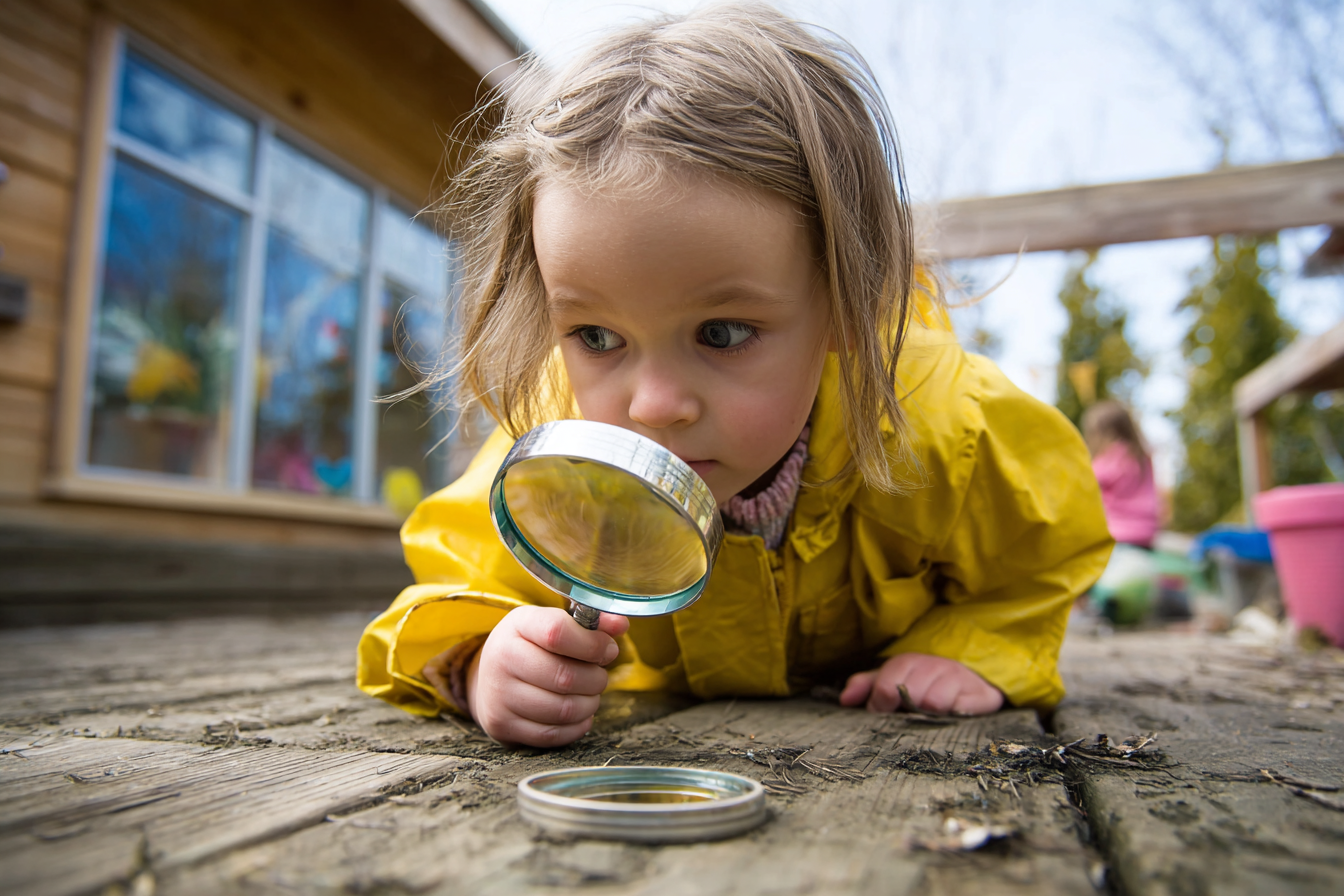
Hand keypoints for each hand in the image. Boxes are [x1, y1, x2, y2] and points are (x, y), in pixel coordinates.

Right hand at [466, 606, 628, 746]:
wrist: (490, 678)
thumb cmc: (532, 647)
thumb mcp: (554, 624)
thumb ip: (592, 623)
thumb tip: (621, 625)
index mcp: (517, 625)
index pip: (558, 632)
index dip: (592, 643)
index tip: (608, 649)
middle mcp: (501, 659)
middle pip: (565, 676)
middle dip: (595, 679)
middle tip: (599, 676)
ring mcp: (498, 695)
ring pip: (563, 709)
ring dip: (589, 704)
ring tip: (589, 694)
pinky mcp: (502, 725)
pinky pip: (552, 734)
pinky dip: (576, 726)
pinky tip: (579, 713)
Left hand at [839, 653, 1003, 715]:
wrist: (972, 681)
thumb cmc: (924, 683)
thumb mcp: (891, 680)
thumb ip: (866, 686)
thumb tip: (844, 699)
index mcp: (907, 662)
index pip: (886, 687)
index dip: (881, 706)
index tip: (885, 713)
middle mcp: (932, 665)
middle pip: (910, 696)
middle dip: (907, 711)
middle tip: (911, 714)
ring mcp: (957, 678)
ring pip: (934, 703)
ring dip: (930, 715)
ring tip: (931, 715)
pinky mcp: (979, 695)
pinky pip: (960, 710)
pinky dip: (953, 716)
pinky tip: (952, 717)